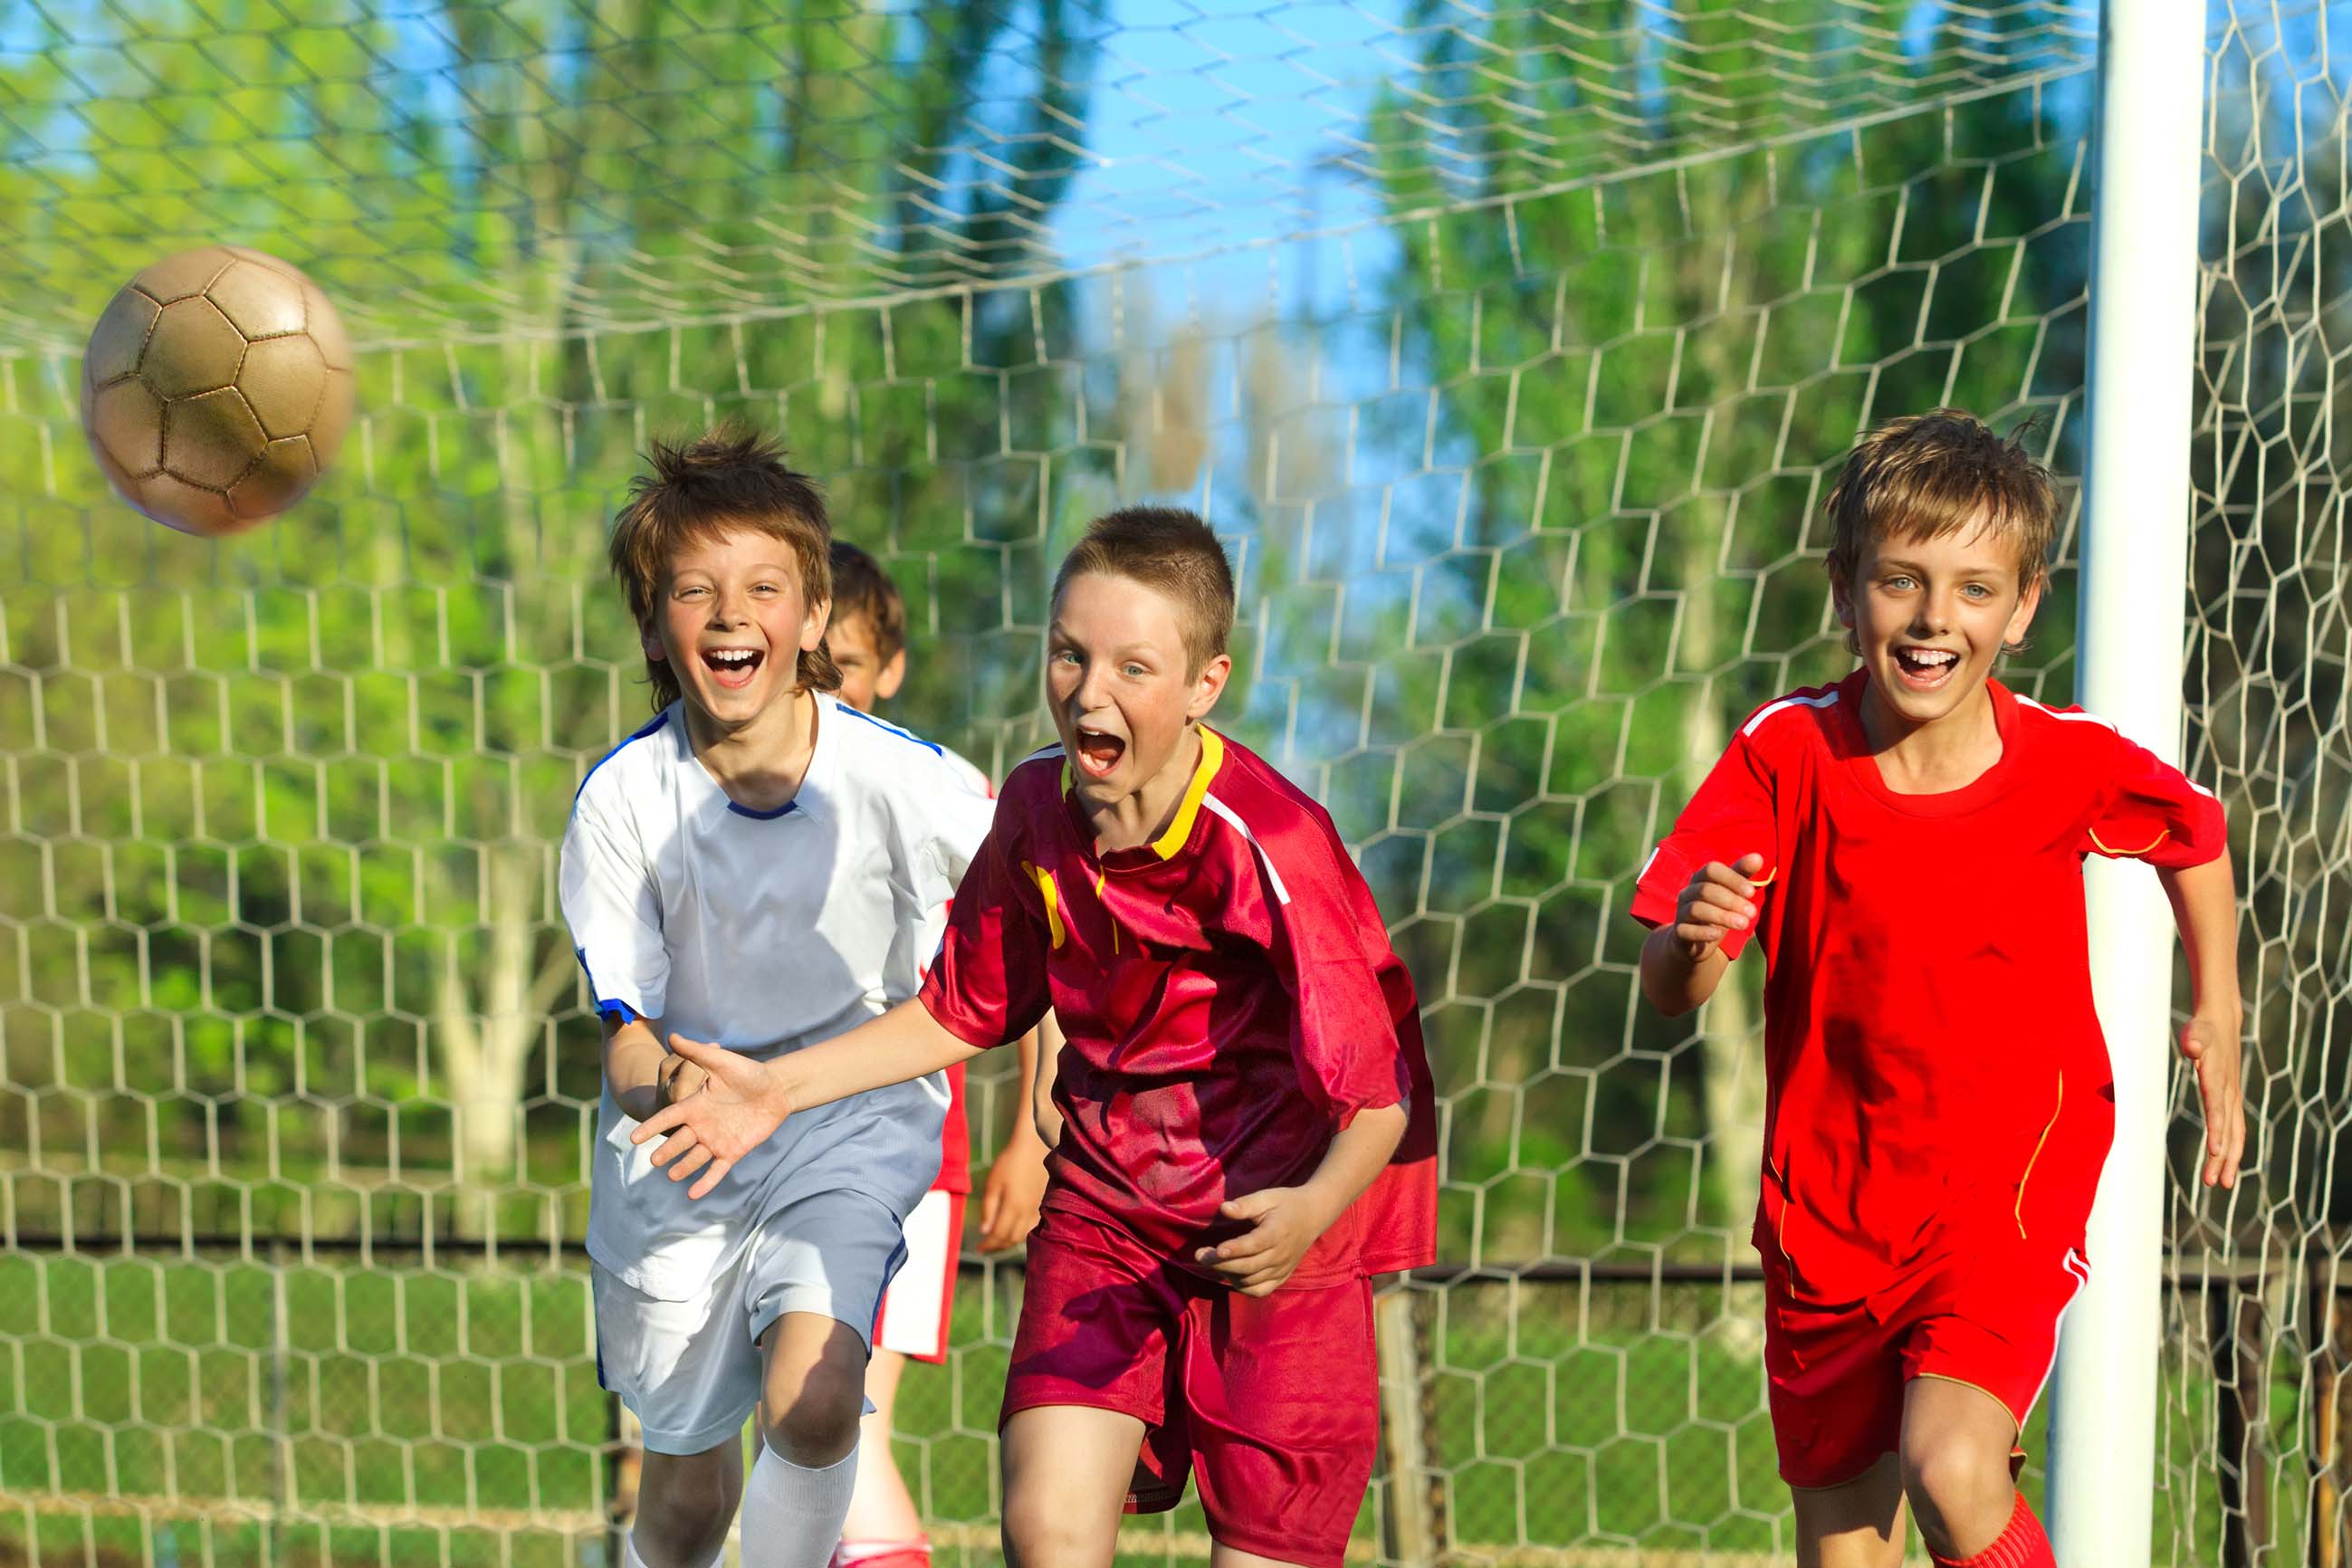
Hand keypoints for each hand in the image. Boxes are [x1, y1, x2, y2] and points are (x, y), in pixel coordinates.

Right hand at [629, 1035, 792, 1199]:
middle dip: (667, 1151)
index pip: (668, 1117)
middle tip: (654, 1160)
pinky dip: (706, 1182)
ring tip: (672, 1176)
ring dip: (683, 1168)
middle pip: (678, 1141)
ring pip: (694, 1157)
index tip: (634, 1138)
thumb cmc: (749, 1073)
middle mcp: (701, 1125)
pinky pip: (716, 1169)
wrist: (776, 1089)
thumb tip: (672, 1036)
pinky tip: (693, 1194)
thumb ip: (697, 1053)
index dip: (652, 1128)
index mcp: (695, 1105)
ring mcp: (716, 1140)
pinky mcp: (732, 1151)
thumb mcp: (722, 1061)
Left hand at [977, 1134, 1049, 1250]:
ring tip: (998, 1239)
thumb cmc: (1009, 1162)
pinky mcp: (1043, 1204)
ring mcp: (1037, 1209)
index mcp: (1013, 1207)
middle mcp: (1027, 1212)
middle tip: (986, 1246)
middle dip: (998, 1246)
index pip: (999, 1235)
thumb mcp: (993, 1183)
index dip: (988, 1245)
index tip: (978, 1249)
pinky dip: (1022, 1233)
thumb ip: (989, 1209)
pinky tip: (1015, 1228)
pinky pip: (1032, 1227)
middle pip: (1012, 1239)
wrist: (1034, 1147)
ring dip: (1010, 1241)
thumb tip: (984, 1231)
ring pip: (1024, 1235)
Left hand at [1193, 1186, 1330, 1296]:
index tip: (1216, 1250)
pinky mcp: (1282, 1277)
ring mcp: (1282, 1268)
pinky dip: (1243, 1288)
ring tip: (1211, 1261)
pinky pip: (1260, 1290)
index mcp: (1278, 1232)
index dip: (1235, 1249)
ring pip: (1251, 1281)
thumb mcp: (1267, 1197)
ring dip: (1229, 1274)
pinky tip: (1230, 1275)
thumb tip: (1223, 1209)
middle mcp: (1281, 1254)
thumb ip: (1245, 1204)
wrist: (1313, 1216)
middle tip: (1199, 1255)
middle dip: (1221, 1263)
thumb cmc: (1285, 1204)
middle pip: (1248, 1266)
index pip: (1254, 1245)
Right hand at [1673, 852, 1764, 960]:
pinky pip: (1685, 930)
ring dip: (1722, 916)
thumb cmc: (1718, 909)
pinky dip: (1702, 931)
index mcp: (1701, 878)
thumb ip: (1743, 874)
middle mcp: (1688, 892)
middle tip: (1752, 913)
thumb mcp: (1731, 892)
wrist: (1695, 939)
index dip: (1732, 879)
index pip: (1711, 870)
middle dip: (1731, 900)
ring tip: (1743, 924)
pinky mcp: (1679, 932)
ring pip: (1696, 909)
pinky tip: (1718, 934)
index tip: (1751, 892)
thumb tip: (1758, 857)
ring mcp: (1681, 912)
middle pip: (1705, 890)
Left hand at [2179, 1009, 2245, 1189]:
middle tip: (2214, 1183)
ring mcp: (2232, 1097)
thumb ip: (2194, 1039)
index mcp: (2218, 1079)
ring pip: (2235, 1133)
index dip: (2217, 1128)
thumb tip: (2192, 1045)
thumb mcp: (2196, 1031)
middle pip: (2228, 1129)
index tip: (2216, 1151)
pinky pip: (2234, 1127)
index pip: (2217, 1108)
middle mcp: (2228, 1093)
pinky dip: (2232, 1147)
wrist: (2222, 1023)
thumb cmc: (2202, 1029)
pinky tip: (2226, 1164)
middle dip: (2223, 1158)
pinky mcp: (2231, 1099)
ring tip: (2222, 1184)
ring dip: (2229, 1160)